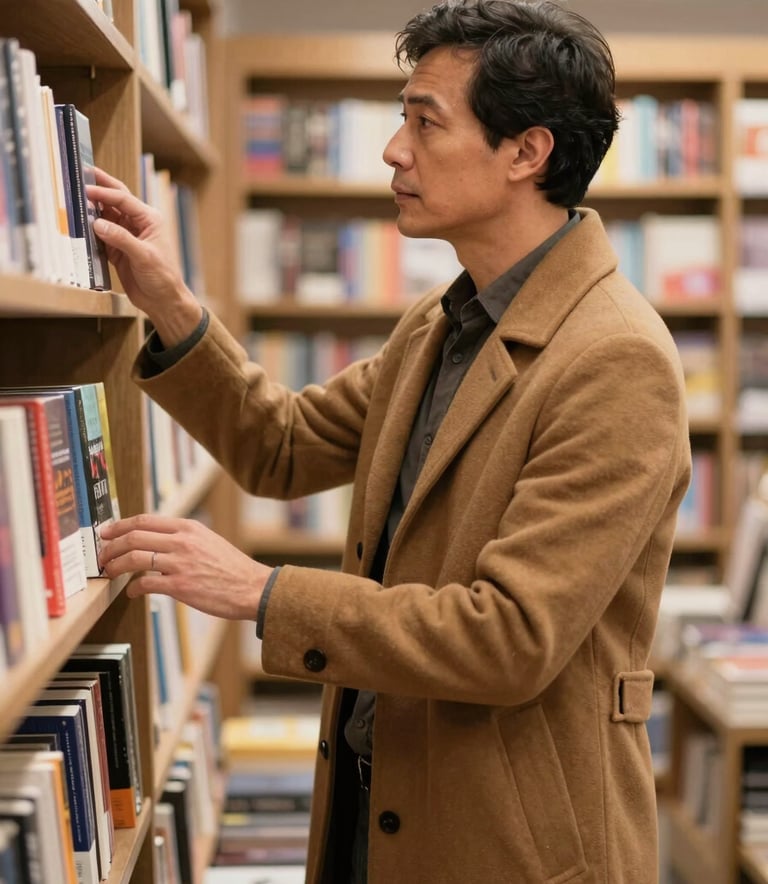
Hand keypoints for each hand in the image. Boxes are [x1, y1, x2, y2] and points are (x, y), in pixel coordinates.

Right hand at [87, 167, 202, 346]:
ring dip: (91, 210)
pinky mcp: (117, 250)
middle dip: (99, 188)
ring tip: (74, 200)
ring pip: (105, 217)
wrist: (163, 301)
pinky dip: (90, 231)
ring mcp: (126, 237)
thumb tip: (97, 223)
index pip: (123, 200)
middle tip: (81, 174)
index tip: (86, 189)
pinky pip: (100, 236)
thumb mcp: (144, 256)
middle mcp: (137, 225)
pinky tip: (78, 224)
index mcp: (149, 220)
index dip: (104, 193)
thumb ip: (121, 239)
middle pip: (115, 201)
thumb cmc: (162, 277)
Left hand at [98, 514, 272, 620]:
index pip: (145, 520)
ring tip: (109, 572)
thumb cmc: (232, 568)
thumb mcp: (208, 541)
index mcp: (188, 527)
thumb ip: (183, 538)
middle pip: (134, 536)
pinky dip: (133, 589)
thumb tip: (157, 541)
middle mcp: (182, 541)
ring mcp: (180, 563)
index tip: (107, 532)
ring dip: (115, 566)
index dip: (120, 525)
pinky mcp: (179, 586)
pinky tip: (132, 592)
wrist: (252, 588)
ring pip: (134, 558)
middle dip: (111, 546)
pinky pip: (145, 584)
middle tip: (102, 554)